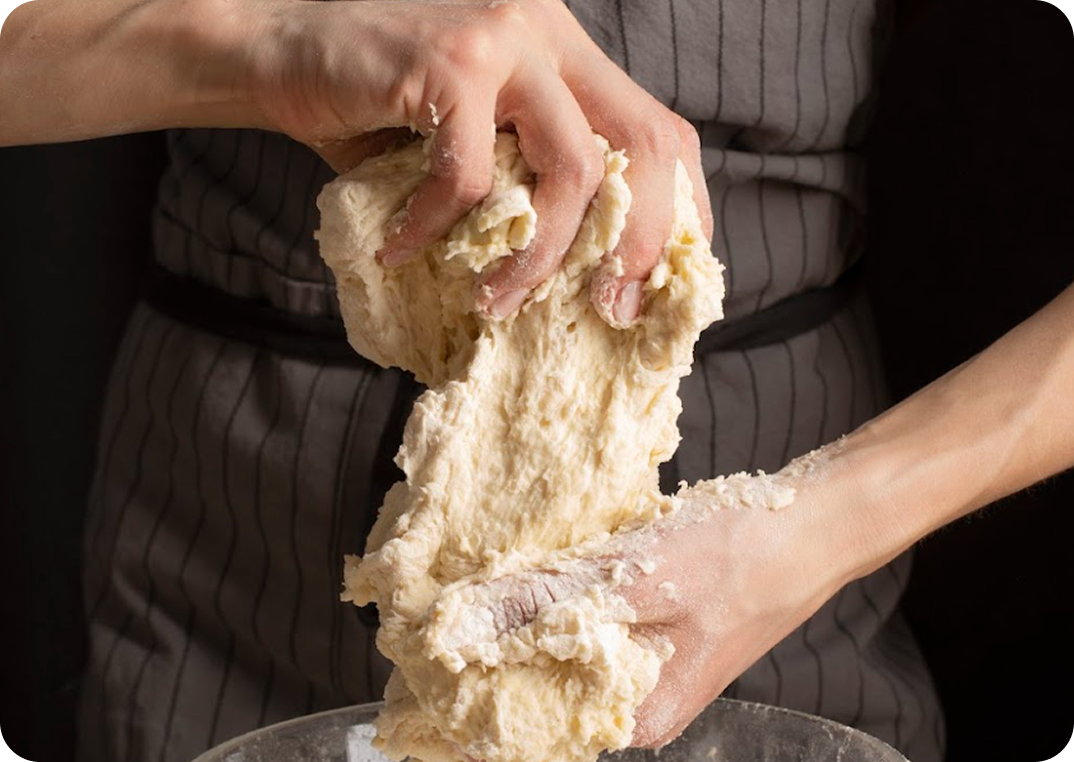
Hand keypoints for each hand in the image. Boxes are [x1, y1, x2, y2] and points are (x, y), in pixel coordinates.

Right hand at [247, 0, 712, 324]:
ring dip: (537, 258)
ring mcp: (503, 40)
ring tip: (494, 303)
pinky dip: (439, 229)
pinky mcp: (448, 62)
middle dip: (639, 242)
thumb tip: (584, 275)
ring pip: (572, 169)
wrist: (279, 49)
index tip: (653, 281)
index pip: (659, 130)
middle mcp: (549, 35)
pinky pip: (471, 176)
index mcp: (566, 54)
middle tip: (609, 308)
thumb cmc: (376, 107)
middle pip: (643, 145)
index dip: (675, 209)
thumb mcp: (473, 138)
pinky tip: (402, 250)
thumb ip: (525, 175)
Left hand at [430, 450, 869, 748]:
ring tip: (476, 592)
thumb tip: (461, 629)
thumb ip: (545, 608)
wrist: (809, 529)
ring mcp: (646, 671)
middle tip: (440, 611)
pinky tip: (537, 577)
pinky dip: (557, 608)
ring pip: (560, 657)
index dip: (466, 694)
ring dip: (519, 626)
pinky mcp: (655, 635)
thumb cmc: (735, 557)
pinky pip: (588, 631)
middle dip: (487, 654)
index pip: (524, 726)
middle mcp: (635, 707)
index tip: (421, 657)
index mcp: (631, 716)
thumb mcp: (632, 580)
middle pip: (539, 690)